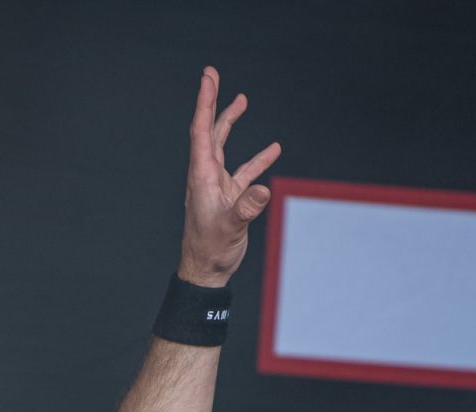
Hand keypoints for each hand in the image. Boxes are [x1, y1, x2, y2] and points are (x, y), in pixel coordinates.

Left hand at [179, 66, 280, 287]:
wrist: (206, 271)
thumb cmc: (210, 250)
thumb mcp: (229, 228)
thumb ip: (245, 209)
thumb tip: (261, 190)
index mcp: (202, 176)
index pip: (202, 131)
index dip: (205, 102)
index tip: (208, 78)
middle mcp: (207, 176)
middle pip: (209, 131)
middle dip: (212, 103)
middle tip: (214, 75)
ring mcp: (218, 185)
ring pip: (224, 146)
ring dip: (231, 123)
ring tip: (242, 100)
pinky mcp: (230, 198)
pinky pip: (244, 172)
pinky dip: (257, 160)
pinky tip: (273, 150)